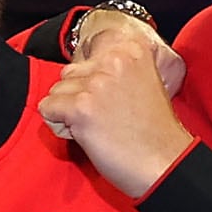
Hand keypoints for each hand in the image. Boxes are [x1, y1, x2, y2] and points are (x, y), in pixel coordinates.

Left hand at [37, 12, 193, 199]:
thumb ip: (116, 70)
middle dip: (77, 96)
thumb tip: (83, 69)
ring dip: (68, 112)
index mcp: (131, 50)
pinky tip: (85, 135)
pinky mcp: (80, 107)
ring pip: (56, 92)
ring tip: (96, 127)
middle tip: (104, 117)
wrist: (164, 162)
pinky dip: (59, 126)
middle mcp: (113, 60)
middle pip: (69, 73)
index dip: (91, 80)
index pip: (87, 54)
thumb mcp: (143, 83)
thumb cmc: (153, 132)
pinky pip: (47, 109)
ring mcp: (96, 83)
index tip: (109, 98)